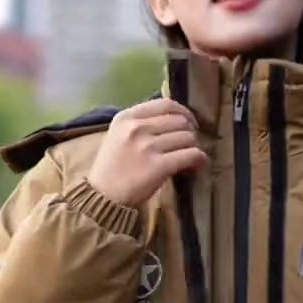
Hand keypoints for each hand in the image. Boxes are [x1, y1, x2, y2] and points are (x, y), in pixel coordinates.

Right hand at [88, 99, 207, 207]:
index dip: (184, 112)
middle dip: (190, 133)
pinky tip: (198, 164)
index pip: (165, 104)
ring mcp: (147, 146)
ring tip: (192, 158)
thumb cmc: (111, 170)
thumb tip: (173, 122)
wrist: (102, 197)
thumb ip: (140, 125)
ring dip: (194, 147)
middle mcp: (137, 127)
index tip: (189, 124)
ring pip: (187, 137)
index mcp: (126, 117)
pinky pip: (190, 155)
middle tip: (189, 146)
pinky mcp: (158, 166)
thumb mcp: (118, 137)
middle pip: (180, 121)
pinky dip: (199, 159)